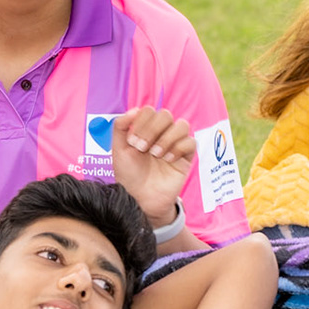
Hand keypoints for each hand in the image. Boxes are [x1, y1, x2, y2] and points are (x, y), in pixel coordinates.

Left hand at [111, 107, 194, 229]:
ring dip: (166, 138)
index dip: (141, 122)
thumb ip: (120, 126)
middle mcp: (162, 133)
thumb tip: (135, 109)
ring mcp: (175, 144)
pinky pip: (191, 142)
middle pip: (165, 114)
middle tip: (142, 148)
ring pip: (182, 125)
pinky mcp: (186, 157)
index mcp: (145, 128)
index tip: (132, 142)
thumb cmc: (129, 175)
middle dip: (152, 129)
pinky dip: (178, 149)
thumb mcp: (118, 150)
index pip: (149, 110)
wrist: (140, 199)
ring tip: (156, 154)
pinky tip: (167, 160)